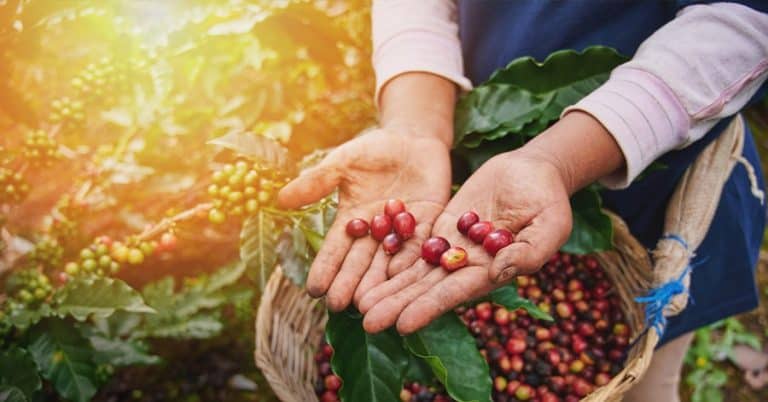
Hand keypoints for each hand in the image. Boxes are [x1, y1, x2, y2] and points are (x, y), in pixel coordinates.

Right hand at [277, 127, 451, 311]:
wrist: (413, 137)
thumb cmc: (373, 149)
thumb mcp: (342, 163)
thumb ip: (316, 182)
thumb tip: (280, 199)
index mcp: (352, 220)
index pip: (336, 249)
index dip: (325, 268)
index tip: (314, 289)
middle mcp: (376, 232)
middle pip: (361, 262)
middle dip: (349, 283)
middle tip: (339, 306)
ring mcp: (403, 230)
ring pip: (389, 261)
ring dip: (378, 282)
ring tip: (368, 303)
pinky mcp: (429, 224)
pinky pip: (420, 244)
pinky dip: (411, 260)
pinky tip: (402, 277)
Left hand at [358, 149, 572, 333]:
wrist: (534, 170)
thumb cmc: (549, 200)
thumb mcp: (550, 226)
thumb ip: (529, 253)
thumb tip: (499, 272)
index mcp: (491, 272)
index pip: (454, 294)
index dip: (428, 308)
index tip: (402, 324)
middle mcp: (467, 265)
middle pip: (426, 288)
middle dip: (398, 304)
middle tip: (367, 320)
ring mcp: (453, 246)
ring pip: (415, 270)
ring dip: (389, 286)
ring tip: (359, 303)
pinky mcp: (443, 226)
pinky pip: (415, 242)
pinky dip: (393, 254)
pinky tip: (369, 267)